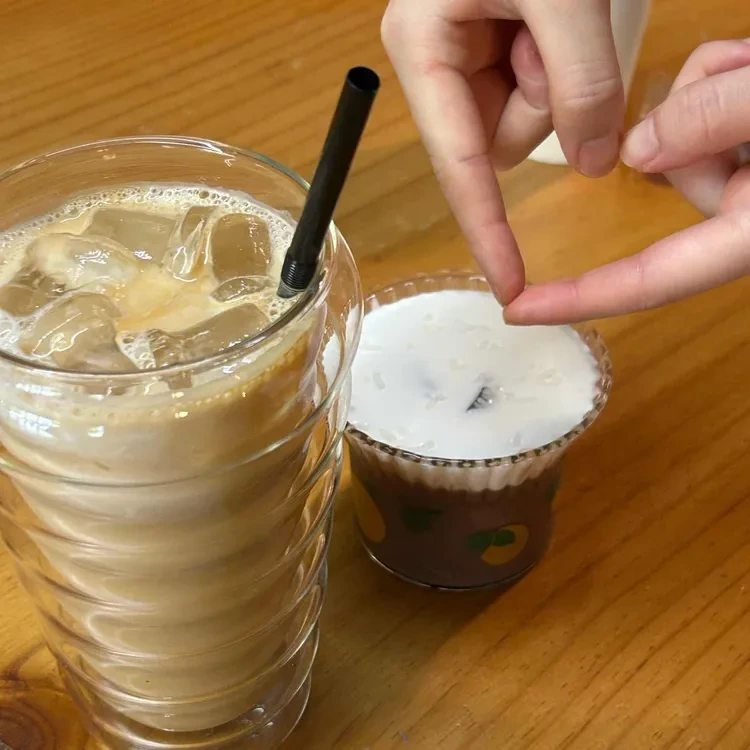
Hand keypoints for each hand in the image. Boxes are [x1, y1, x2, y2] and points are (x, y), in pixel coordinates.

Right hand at [381, 0, 623, 303]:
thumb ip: (581, 84)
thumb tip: (593, 165)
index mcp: (423, 47)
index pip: (458, 167)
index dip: (487, 230)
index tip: (508, 286)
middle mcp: (434, 58)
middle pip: (496, 140)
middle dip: (541, 104)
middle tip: (553, 31)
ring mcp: (462, 52)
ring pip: (521, 115)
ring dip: (555, 78)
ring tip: (552, 12)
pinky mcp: (491, 43)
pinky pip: (534, 84)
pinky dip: (559, 63)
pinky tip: (553, 15)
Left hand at [505, 39, 749, 323]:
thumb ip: (718, 119)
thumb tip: (636, 154)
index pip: (650, 278)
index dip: (581, 298)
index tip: (517, 308)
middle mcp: (749, 212)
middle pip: (674, 172)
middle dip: (701, 114)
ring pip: (692, 130)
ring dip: (722, 84)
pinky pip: (717, 105)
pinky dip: (735, 73)